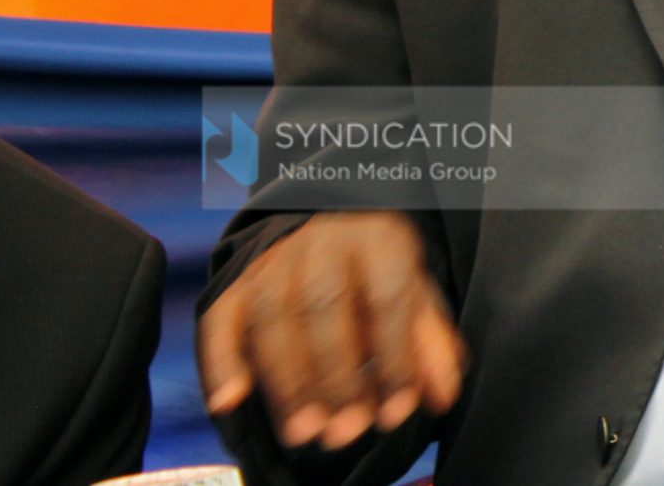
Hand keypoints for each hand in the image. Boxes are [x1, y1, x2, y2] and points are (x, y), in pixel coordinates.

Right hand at [198, 210, 465, 450]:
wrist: (333, 232)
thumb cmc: (383, 279)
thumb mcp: (417, 299)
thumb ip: (431, 346)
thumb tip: (442, 397)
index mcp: (379, 239)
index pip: (388, 297)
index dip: (395, 359)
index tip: (395, 412)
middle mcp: (323, 242)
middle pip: (322, 306)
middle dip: (334, 377)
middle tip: (343, 432)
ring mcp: (274, 259)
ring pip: (270, 316)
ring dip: (284, 382)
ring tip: (302, 432)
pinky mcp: (238, 282)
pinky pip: (221, 320)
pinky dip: (221, 362)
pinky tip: (230, 403)